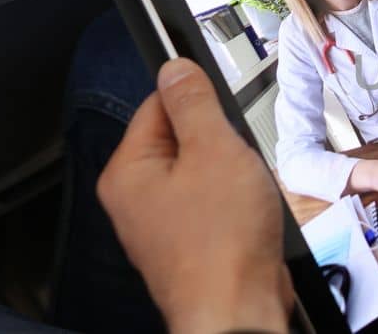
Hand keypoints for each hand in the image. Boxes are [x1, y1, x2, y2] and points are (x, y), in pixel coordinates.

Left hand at [98, 59, 291, 333]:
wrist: (237, 309)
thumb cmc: (222, 242)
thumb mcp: (214, 150)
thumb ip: (194, 104)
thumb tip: (175, 68)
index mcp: (129, 172)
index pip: (157, 106)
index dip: (197, 103)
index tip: (222, 107)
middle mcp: (136, 199)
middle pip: (182, 142)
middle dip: (220, 145)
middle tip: (237, 162)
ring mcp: (162, 226)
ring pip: (203, 175)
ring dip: (232, 177)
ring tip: (244, 195)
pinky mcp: (190, 246)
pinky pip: (214, 207)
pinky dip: (236, 206)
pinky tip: (248, 218)